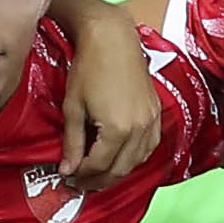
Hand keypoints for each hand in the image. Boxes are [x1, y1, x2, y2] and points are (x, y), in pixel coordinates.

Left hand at [63, 8, 163, 182]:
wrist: (113, 39)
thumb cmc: (89, 68)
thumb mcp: (74, 107)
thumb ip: (72, 142)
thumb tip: (67, 168)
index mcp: (118, 129)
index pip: (99, 165)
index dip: (82, 174)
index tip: (69, 177)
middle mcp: (139, 129)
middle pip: (120, 168)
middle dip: (99, 180)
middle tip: (81, 183)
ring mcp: (151, 121)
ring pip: (138, 161)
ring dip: (119, 171)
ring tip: (100, 173)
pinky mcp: (156, 112)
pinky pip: (150, 146)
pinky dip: (136, 157)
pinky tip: (123, 157)